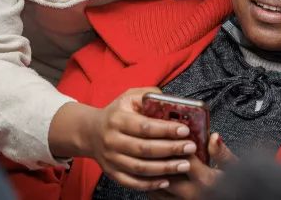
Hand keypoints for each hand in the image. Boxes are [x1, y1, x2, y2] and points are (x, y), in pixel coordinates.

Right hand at [49, 88, 198, 190]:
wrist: (90, 132)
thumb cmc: (116, 113)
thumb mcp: (128, 97)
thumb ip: (148, 95)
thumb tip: (170, 101)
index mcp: (117, 119)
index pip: (144, 126)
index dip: (166, 129)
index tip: (185, 130)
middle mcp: (112, 140)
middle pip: (144, 149)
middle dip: (171, 149)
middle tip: (190, 148)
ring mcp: (111, 159)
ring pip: (140, 168)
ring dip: (165, 168)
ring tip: (185, 165)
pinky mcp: (112, 173)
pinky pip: (132, 182)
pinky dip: (150, 184)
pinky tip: (167, 181)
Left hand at [148, 133, 236, 199]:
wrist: (232, 199)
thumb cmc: (234, 187)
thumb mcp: (233, 169)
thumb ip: (222, 153)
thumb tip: (214, 136)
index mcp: (205, 180)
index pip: (182, 156)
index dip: (175, 142)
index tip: (172, 133)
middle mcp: (191, 193)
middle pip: (165, 171)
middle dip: (161, 156)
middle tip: (158, 142)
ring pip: (157, 185)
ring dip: (155, 171)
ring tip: (154, 157)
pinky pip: (158, 198)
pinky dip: (155, 185)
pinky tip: (158, 175)